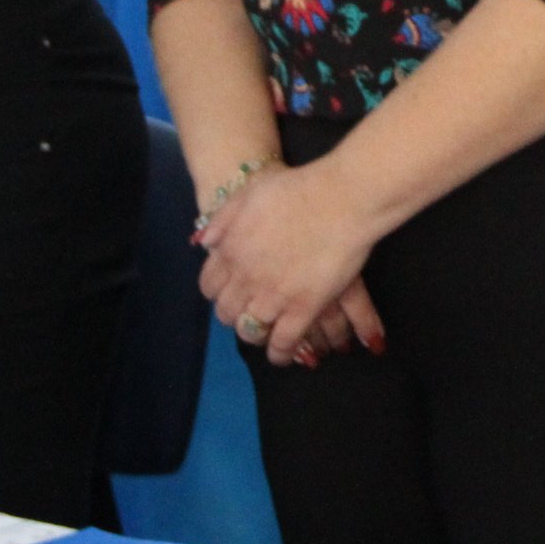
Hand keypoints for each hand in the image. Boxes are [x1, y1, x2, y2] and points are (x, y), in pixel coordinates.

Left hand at [196, 161, 386, 366]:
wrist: (339, 198)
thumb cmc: (297, 189)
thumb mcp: (249, 195)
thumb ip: (223, 220)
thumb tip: (204, 244)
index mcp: (230, 251)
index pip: (209, 287)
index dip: (219, 292)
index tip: (230, 291)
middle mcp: (245, 278)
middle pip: (228, 312)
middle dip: (235, 315)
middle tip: (248, 312)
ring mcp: (273, 296)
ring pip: (252, 331)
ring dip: (255, 335)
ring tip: (264, 334)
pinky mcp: (304, 309)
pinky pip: (284, 342)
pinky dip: (280, 353)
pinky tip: (283, 354)